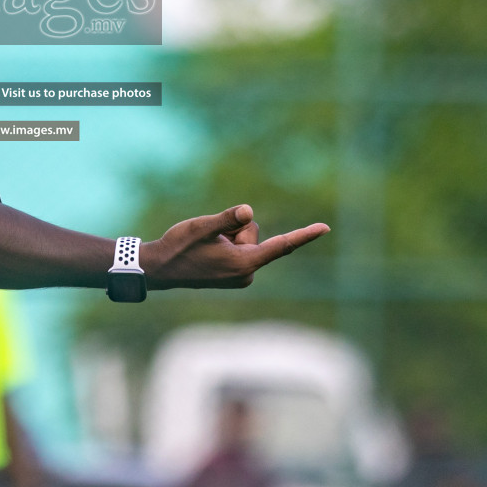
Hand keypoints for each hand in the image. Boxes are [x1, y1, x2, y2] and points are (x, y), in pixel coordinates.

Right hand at [141, 204, 328, 289]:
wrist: (160, 269)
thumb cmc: (179, 247)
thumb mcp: (202, 227)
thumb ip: (227, 218)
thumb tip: (249, 211)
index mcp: (244, 263)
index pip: (281, 246)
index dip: (304, 235)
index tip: (325, 227)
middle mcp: (247, 273)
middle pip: (255, 235)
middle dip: (237, 230)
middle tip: (209, 239)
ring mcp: (241, 276)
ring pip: (247, 241)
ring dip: (229, 237)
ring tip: (205, 247)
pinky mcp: (234, 275)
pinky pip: (240, 249)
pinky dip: (227, 244)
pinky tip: (206, 252)